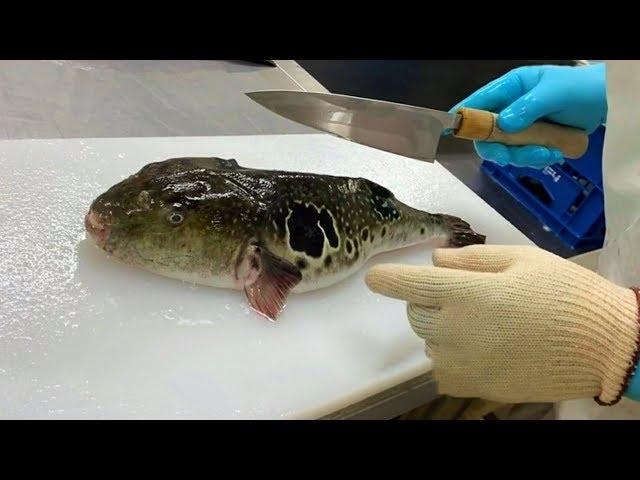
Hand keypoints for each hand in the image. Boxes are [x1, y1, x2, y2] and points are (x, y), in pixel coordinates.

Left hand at [365, 245, 638, 403]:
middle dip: (427, 300)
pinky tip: (480, 349)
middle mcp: (458, 331)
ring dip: (442, 329)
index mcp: (470, 294)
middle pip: (416, 314)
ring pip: (429, 342)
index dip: (388, 279)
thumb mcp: (523, 260)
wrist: (604, 347)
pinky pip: (442, 371)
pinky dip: (451, 357)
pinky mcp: (475, 388)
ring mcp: (464, 364)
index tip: (373, 277)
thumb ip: (472, 259)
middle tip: (461, 295)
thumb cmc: (565, 294)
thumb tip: (436, 260)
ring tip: (482, 324)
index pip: (412, 286)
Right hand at [450, 63, 606, 168]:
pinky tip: (554, 153)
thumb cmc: (581, 88)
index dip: (463, 118)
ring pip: (505, 151)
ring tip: (549, 152)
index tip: (453, 132)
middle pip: (486, 135)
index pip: (477, 103)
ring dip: (524, 157)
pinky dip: (536, 160)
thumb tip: (504, 124)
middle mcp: (510, 108)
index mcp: (510, 88)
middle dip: (498, 149)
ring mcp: (521, 127)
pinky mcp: (533, 142)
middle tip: (510, 157)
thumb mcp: (554, 92)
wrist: (606, 103)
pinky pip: (523, 158)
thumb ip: (528, 107)